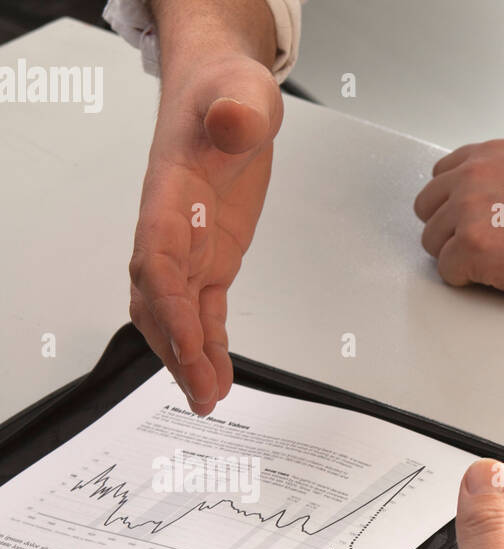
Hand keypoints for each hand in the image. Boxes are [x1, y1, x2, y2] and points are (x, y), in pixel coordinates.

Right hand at [129, 53, 282, 414]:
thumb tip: (235, 121)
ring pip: (173, 315)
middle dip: (175, 350)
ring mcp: (188, 249)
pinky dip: (207, 346)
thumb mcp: (244, 94)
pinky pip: (202, 312)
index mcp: (169, 196)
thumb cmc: (227, 94)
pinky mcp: (210, 260)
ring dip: (186, 359)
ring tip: (207, 399)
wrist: (224, 94)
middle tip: (202, 393)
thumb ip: (239, 110)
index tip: (189, 345)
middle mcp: (169, 228)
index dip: (170, 306)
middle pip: (158, 300)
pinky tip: (217, 378)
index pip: (159, 260)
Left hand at [412, 139, 503, 343]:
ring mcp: (471, 210)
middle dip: (450, 232)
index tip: (477, 226)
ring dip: (458, 258)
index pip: (442, 177)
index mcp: (492, 154)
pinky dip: (467, 282)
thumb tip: (496, 202)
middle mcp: (475, 175)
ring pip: (433, 242)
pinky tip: (500, 282)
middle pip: (428, 209)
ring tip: (498, 269)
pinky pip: (447, 271)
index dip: (456, 207)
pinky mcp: (474, 247)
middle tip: (486, 253)